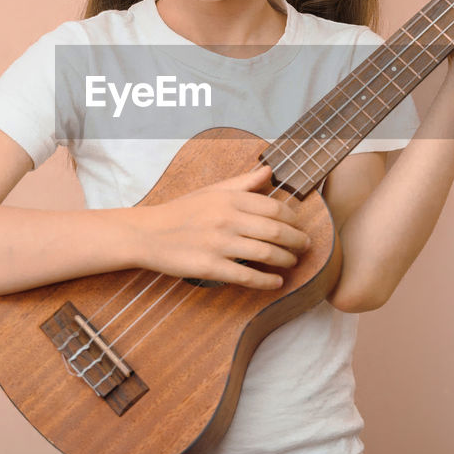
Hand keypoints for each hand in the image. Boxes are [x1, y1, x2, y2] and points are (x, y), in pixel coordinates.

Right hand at [134, 165, 309, 289]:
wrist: (148, 233)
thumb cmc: (182, 211)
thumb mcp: (211, 190)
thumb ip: (243, 182)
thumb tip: (270, 171)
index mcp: (229, 198)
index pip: (274, 207)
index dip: (293, 219)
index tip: (299, 226)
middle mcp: (227, 219)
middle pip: (276, 231)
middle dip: (297, 241)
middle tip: (306, 246)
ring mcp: (219, 244)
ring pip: (266, 254)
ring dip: (286, 260)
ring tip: (292, 263)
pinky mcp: (210, 267)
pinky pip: (247, 276)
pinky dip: (267, 281)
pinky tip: (276, 282)